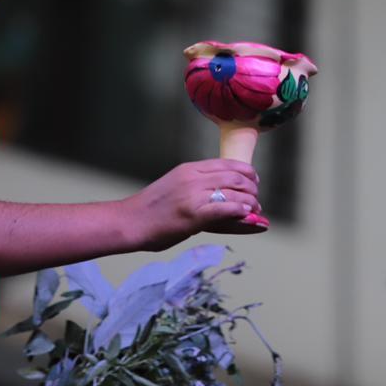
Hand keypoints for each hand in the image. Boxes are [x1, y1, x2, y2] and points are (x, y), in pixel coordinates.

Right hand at [125, 159, 260, 250]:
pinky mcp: (193, 214)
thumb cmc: (150, 209)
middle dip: (251, 188)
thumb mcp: (175, 186)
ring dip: (250, 201)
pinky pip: (225, 208)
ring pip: (234, 191)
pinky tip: (246, 214)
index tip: (254, 179)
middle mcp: (193, 178)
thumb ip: (197, 185)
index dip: (246, 170)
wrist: (129, 222)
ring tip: (255, 211)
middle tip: (256, 199)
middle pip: (235, 176)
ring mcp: (193, 195)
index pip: (227, 163)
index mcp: (189, 169)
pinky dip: (240, 210)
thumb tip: (220, 193)